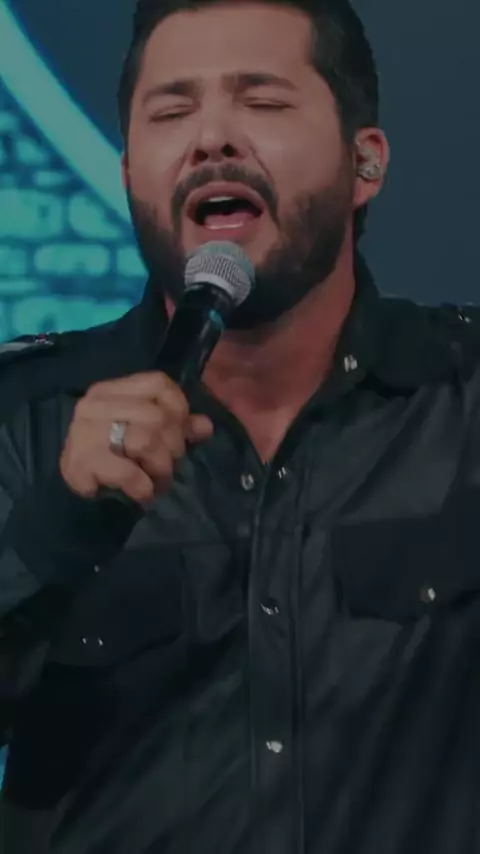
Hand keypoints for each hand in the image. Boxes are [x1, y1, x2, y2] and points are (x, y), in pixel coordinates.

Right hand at [60, 372, 213, 502]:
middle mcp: (95, 404)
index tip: (180, 434)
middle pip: (157, 415)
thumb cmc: (113, 461)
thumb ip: (176, 427)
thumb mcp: (145, 437)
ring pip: (146, 440)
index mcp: (110, 390)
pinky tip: (142, 495)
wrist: (73, 497)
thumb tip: (205, 425)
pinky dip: (144, 487)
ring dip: (161, 468)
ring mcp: (85, 432)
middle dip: (173, 447)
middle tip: (167, 468)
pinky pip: (130, 472)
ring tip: (157, 482)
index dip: (179, 408)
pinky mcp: (82, 462)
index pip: (158, 383)